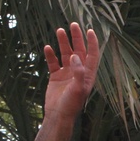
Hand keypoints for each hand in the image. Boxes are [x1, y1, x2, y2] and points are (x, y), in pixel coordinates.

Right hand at [34, 23, 100, 140]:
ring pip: (65, 54)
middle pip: (79, 51)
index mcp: (87, 75)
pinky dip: (51, 55)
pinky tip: (47, 47)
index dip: (92, 43)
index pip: (92, 55)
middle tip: (73, 24)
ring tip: (59, 30)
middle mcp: (78, 72)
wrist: (58, 115)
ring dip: (63, 43)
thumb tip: (76, 56)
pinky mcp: (55, 77)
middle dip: (77, 38)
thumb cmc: (71, 104)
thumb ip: (78, 72)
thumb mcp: (78, 89)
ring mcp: (66, 74)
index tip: (90, 30)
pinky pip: (53, 63)